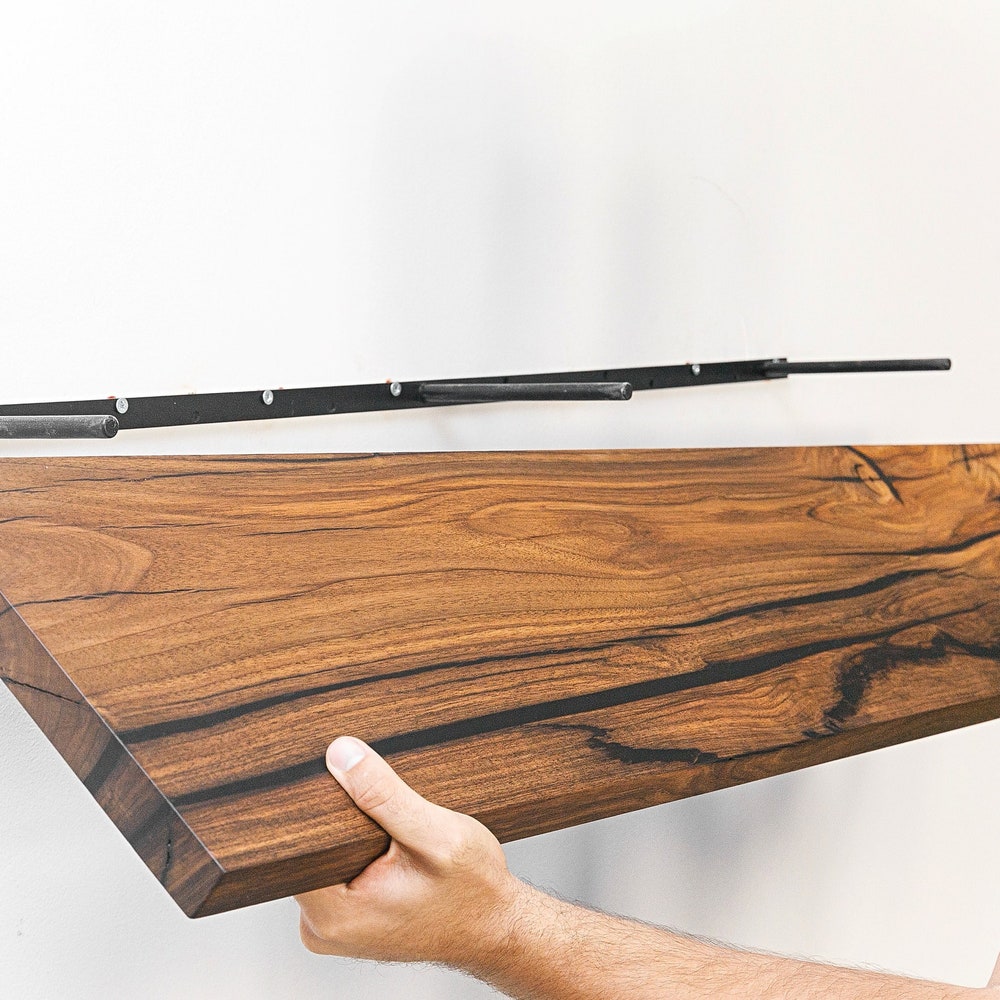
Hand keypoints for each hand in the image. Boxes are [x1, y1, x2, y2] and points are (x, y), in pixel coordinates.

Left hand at [295, 737, 521, 965]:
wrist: (496, 928)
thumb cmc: (474, 892)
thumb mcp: (438, 835)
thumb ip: (385, 796)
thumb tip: (341, 754)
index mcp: (333, 915)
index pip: (290, 843)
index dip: (311, 802)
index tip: (334, 776)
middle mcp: (322, 927)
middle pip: (303, 847)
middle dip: (336, 815)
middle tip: (373, 797)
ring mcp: (332, 925)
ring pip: (321, 854)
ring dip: (349, 830)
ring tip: (385, 823)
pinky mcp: (345, 916)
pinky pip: (335, 867)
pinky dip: (357, 846)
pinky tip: (385, 839)